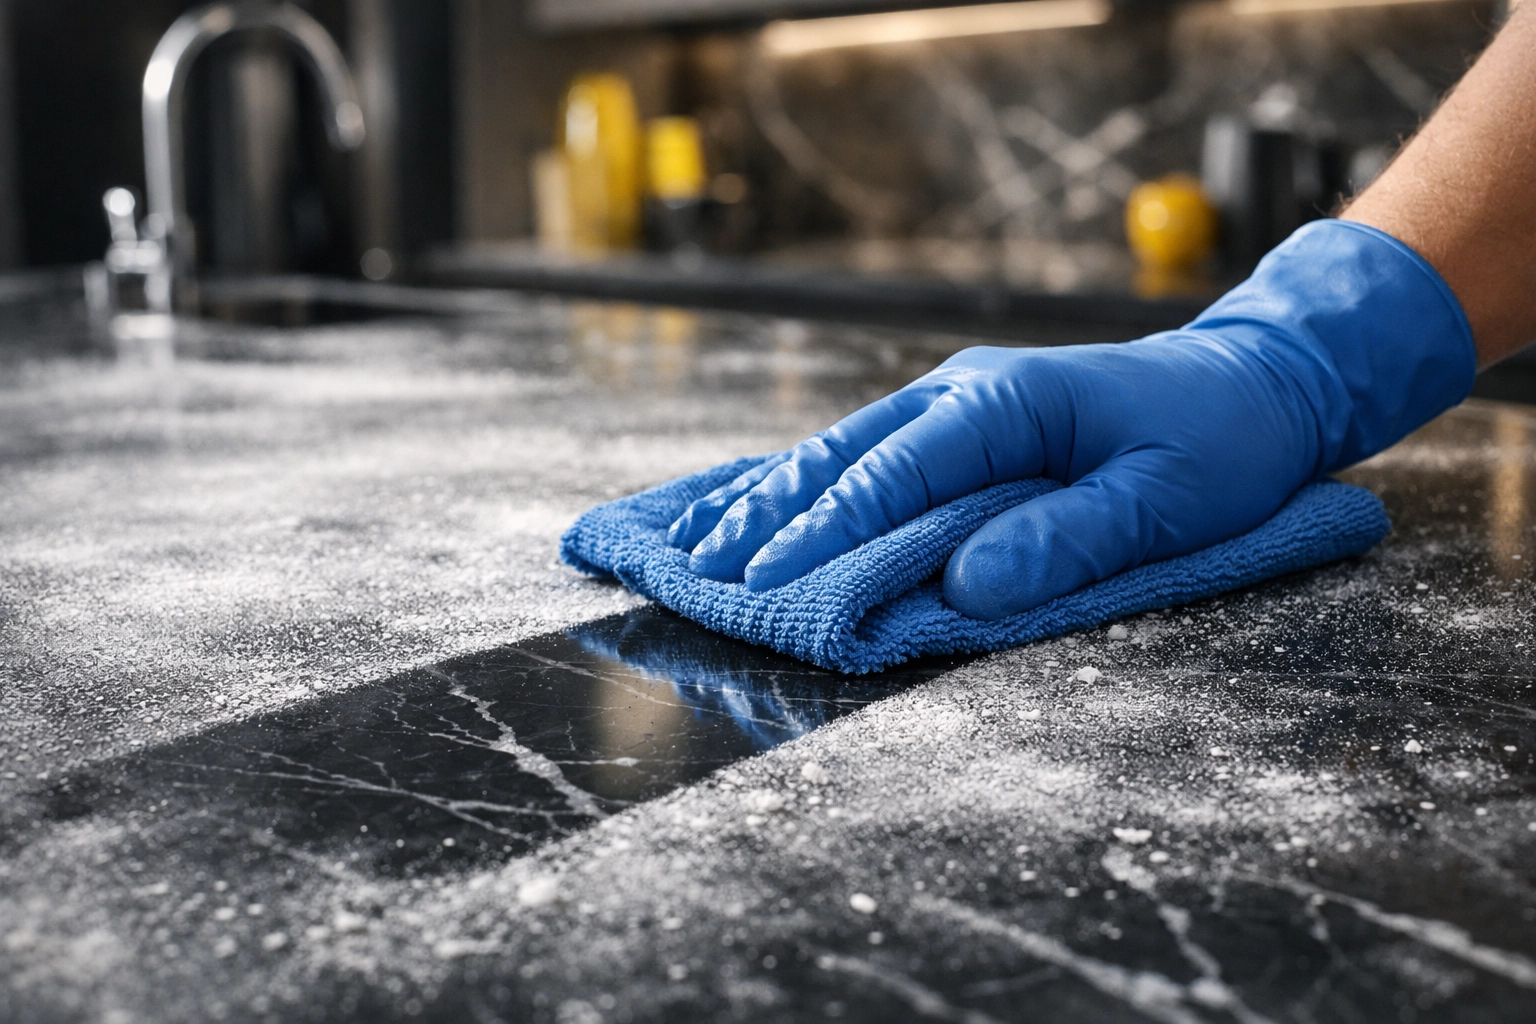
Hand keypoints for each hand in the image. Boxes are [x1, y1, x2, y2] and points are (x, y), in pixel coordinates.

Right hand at [668, 221, 1474, 619]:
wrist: (1254, 381)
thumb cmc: (1219, 441)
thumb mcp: (1169, 500)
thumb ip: (1069, 539)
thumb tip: (970, 583)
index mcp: (1009, 404)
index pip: (895, 475)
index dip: (825, 533)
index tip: (767, 585)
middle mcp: (965, 393)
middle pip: (845, 455)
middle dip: (771, 517)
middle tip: (708, 574)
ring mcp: (957, 402)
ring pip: (843, 447)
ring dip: (775, 499)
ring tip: (707, 544)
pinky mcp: (961, 422)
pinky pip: (869, 451)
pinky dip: (811, 484)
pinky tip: (767, 506)